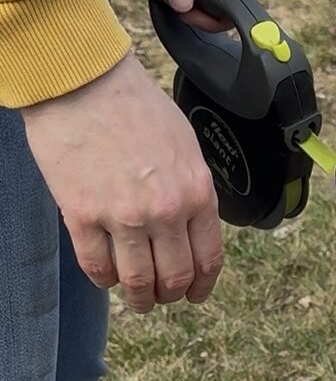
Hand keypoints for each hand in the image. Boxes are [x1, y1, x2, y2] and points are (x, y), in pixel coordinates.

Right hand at [22, 53, 222, 310]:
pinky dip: (104, 280)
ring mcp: (123, 216)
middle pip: (174, 277)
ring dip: (138, 298)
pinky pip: (97, 266)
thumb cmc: (135, 106)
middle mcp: (165, 211)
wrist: (84, 80)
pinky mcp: (83, 215)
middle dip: (169, 295)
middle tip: (161, 297)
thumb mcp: (185, 146)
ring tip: (136, 300)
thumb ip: (192, 190)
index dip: (202, 285)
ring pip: (137, 280)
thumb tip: (193, 227)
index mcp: (197, 193)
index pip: (208, 258)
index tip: (195, 295)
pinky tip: (106, 279)